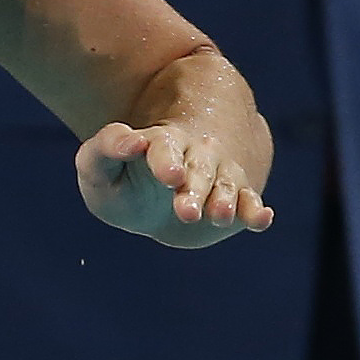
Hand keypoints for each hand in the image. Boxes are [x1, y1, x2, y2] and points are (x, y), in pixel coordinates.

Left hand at [76, 121, 272, 247]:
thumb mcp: (97, 163)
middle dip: (195, 190)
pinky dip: (256, 212)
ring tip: (219, 216)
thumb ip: (106, 148)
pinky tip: (261, 218)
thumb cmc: (121, 177)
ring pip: (226, 187)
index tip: (169, 176)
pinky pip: (250, 203)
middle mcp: (195, 157)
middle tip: (185, 212)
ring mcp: (218, 178)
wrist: (150, 199)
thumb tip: (131, 141)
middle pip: (199, 170)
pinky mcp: (236, 201)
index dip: (166, 161)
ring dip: (224, 201)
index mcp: (160, 145)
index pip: (164, 149)